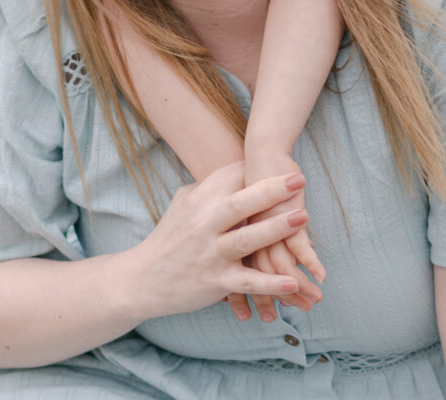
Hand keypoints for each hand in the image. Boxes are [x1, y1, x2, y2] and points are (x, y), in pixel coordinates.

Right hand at [130, 163, 309, 320]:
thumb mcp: (183, 204)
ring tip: (303, 218)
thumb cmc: (170, 237)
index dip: (256, 168)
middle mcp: (203, 225)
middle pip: (239, 203)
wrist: (142, 279)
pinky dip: (269, 283)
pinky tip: (292, 280)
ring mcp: (209, 254)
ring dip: (276, 228)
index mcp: (198, 201)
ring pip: (246, 239)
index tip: (282, 161)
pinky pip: (246, 282)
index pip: (230, 178)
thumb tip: (237, 169)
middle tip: (298, 179)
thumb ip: (208, 187)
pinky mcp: (215, 282)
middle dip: (271, 190)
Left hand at [225, 154, 324, 322]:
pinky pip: (297, 245)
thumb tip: (237, 253)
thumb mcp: (236, 208)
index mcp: (231, 232)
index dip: (243, 296)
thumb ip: (237, 231)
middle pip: (257, 275)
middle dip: (270, 299)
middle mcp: (246, 233)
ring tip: (313, 301)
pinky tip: (321, 276)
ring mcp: (266, 225)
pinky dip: (310, 263)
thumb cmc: (250, 178)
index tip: (251, 316)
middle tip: (280, 318)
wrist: (261, 151)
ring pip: (280, 266)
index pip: (235, 271)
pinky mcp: (283, 214)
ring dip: (299, 286)